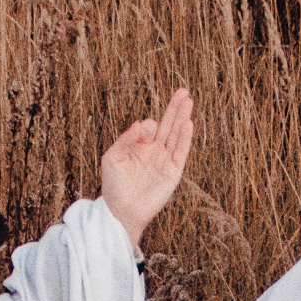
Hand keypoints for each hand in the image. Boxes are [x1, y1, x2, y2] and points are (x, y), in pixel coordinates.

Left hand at [98, 87, 194, 248]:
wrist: (122, 210)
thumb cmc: (114, 185)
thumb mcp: (112, 158)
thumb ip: (125, 139)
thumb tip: (139, 123)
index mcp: (140, 146)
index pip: (149, 126)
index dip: (147, 125)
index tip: (142, 132)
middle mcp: (155, 151)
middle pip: (168, 125)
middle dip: (175, 108)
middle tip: (183, 91)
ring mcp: (165, 161)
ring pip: (176, 135)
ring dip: (182, 118)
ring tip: (188, 100)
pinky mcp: (173, 172)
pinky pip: (181, 153)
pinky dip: (185, 138)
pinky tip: (188, 124)